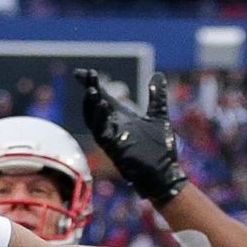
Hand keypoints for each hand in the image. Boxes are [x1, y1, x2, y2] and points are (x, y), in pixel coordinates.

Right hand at [75, 67, 186, 201]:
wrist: (164, 173)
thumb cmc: (161, 149)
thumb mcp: (159, 116)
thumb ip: (156, 97)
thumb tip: (157, 75)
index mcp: (121, 118)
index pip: (103, 97)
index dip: (93, 84)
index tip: (82, 72)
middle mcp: (113, 126)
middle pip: (95, 105)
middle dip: (90, 90)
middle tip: (87, 75)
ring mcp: (111, 137)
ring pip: (93, 119)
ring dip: (91, 104)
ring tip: (92, 89)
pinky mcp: (113, 148)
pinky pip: (101, 132)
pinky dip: (100, 119)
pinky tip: (103, 105)